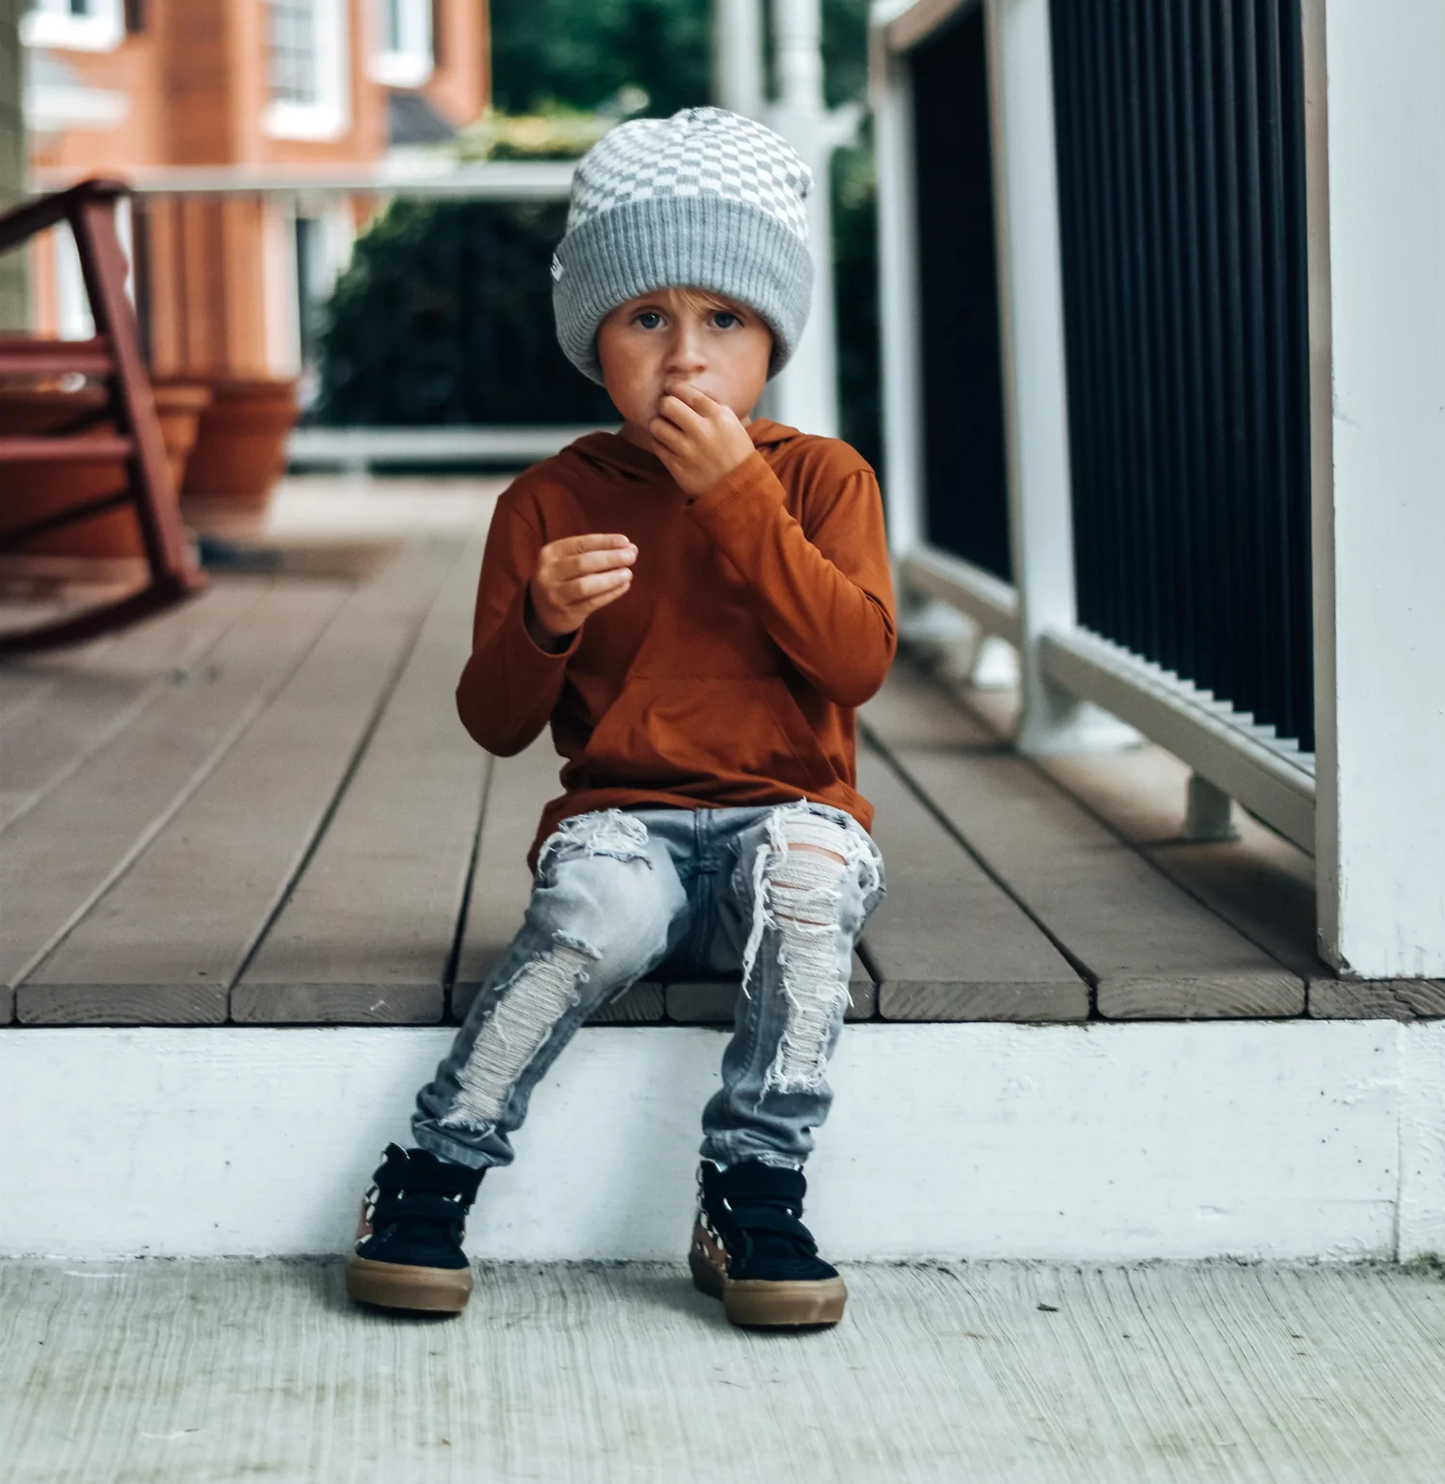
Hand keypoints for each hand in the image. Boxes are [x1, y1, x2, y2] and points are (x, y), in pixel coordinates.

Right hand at [527, 533, 635, 645]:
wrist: (544, 611)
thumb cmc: (565, 578)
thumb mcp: (572, 560)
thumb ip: (598, 552)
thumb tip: (630, 547)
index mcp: (551, 553)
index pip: (581, 543)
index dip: (605, 542)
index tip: (626, 541)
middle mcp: (549, 573)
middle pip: (582, 563)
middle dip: (610, 558)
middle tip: (631, 557)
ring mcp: (555, 594)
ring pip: (585, 585)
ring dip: (610, 578)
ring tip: (628, 573)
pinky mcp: (566, 613)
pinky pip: (592, 603)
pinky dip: (610, 594)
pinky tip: (624, 586)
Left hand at [649, 382, 756, 497]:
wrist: (739, 489)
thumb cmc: (736, 453)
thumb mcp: (733, 423)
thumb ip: (712, 405)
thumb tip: (686, 390)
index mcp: (717, 416)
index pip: (686, 392)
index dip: (674, 389)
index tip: (671, 391)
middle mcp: (702, 431)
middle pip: (666, 405)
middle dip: (663, 405)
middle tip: (666, 410)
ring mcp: (688, 451)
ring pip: (656, 425)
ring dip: (658, 424)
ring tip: (665, 428)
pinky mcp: (678, 467)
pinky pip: (657, 446)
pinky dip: (659, 442)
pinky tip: (667, 443)